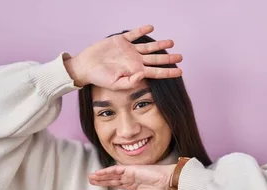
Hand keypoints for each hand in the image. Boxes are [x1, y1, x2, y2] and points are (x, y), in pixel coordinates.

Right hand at [64, 25, 182, 89]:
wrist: (85, 67)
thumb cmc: (99, 78)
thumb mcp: (115, 84)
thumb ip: (130, 81)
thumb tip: (143, 75)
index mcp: (135, 71)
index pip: (156, 72)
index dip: (168, 72)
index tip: (180, 72)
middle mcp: (134, 61)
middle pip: (155, 59)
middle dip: (168, 58)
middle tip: (181, 57)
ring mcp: (128, 50)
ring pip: (148, 47)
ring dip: (159, 44)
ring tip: (171, 42)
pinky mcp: (120, 40)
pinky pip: (133, 34)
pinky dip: (142, 31)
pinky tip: (150, 28)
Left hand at [88, 164, 175, 189]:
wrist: (169, 183)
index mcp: (134, 186)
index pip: (117, 185)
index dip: (107, 185)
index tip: (99, 185)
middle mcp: (131, 179)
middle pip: (112, 179)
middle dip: (101, 180)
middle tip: (90, 180)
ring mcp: (130, 173)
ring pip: (112, 174)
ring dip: (101, 176)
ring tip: (91, 177)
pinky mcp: (131, 169)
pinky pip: (116, 170)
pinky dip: (107, 171)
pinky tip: (99, 173)